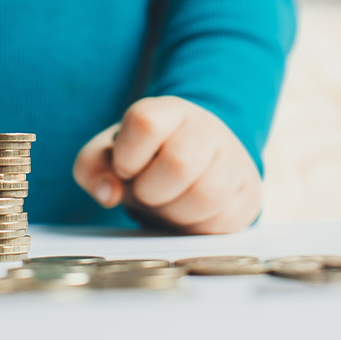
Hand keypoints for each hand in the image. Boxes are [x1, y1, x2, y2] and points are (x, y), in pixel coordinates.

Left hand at [74, 96, 260, 233]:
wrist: (193, 171)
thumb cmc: (145, 163)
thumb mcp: (110, 157)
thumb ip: (92, 168)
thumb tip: (108, 192)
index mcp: (169, 111)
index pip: (145, 122)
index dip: (127, 156)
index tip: (125, 168)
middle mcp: (206, 129)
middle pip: (179, 162)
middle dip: (151, 191)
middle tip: (148, 192)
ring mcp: (233, 159)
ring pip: (205, 195)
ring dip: (175, 213)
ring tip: (168, 205)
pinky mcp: (248, 193)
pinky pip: (223, 220)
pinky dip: (196, 228)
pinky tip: (188, 216)